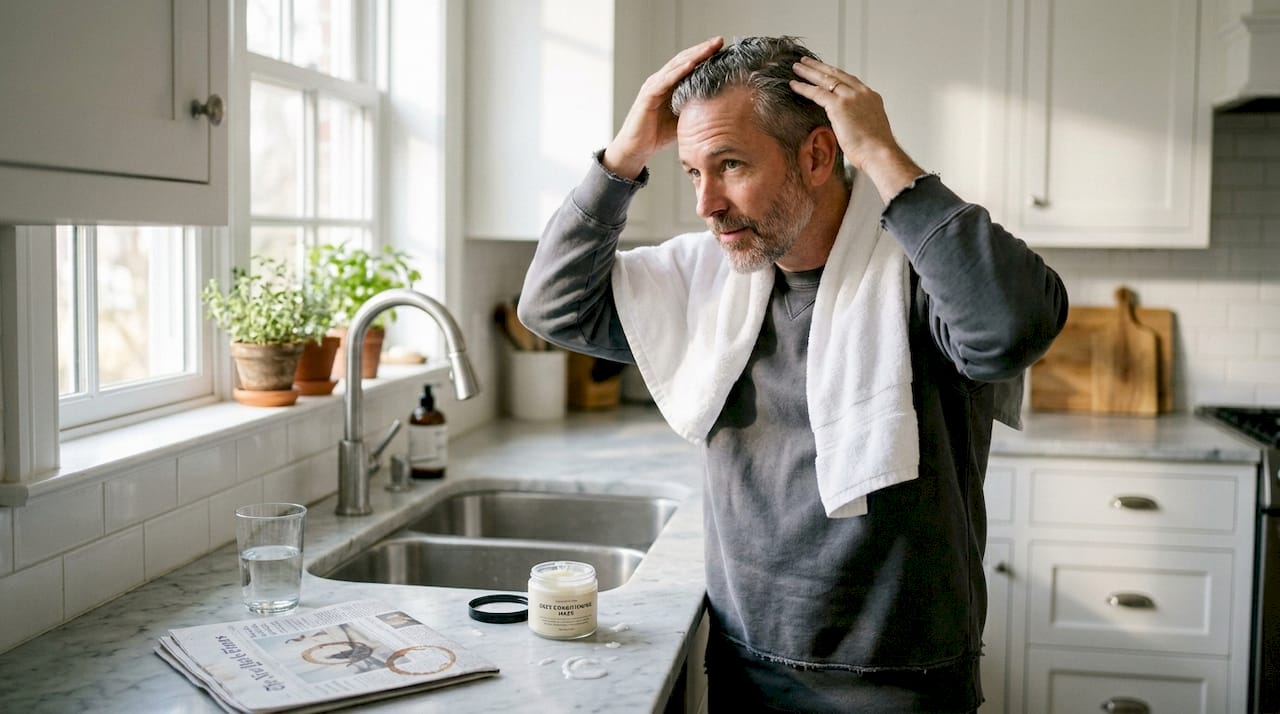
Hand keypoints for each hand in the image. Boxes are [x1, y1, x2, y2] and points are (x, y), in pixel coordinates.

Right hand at [603, 36, 723, 179]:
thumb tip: (722, 107)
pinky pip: (664, 80)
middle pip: (684, 59)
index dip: (705, 55)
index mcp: (670, 85)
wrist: (637, 149)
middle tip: (719, 40)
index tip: (723, 48)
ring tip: (709, 47)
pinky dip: (678, 71)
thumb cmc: (658, 135)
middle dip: (702, 49)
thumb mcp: (685, 119)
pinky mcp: (648, 95)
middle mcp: (661, 81)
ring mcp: (653, 86)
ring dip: (693, 55)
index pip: (689, 65)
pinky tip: (691, 64)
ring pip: (675, 66)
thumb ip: (698, 108)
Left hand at [789, 56, 923, 201]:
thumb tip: (849, 126)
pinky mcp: (839, 105)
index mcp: (871, 97)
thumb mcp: (869, 128)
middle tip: (807, 61)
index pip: (849, 80)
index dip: (834, 74)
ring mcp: (850, 97)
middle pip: (836, 74)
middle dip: (820, 67)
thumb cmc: (875, 150)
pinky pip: (816, 92)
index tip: (825, 70)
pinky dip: (803, 87)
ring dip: (809, 72)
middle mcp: (861, 93)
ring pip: (825, 79)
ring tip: (797, 66)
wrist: (880, 153)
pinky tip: (793, 84)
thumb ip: (858, 121)